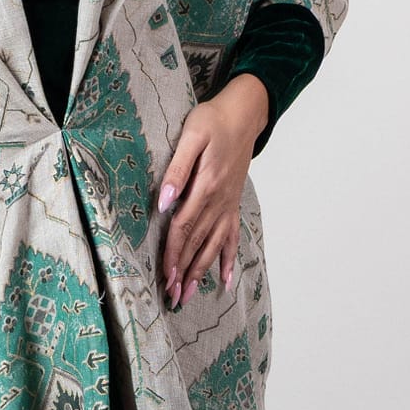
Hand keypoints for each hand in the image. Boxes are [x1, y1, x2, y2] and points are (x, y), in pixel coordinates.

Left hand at [157, 74, 268, 307]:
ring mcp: (228, 204)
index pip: (184, 228)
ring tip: (190, 294)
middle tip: (173, 297)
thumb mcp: (192, 136)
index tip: (165, 276)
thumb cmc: (214, 119)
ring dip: (202, 271)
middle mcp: (219, 201)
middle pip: (197, 243)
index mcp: (205, 186)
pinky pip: (233, 236)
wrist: (245, 112)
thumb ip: (177, 170)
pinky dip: (229, 259)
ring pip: (214, 245)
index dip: (173, 253)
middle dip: (184, 272)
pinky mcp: (233, 203)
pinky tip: (226, 280)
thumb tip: (163, 203)